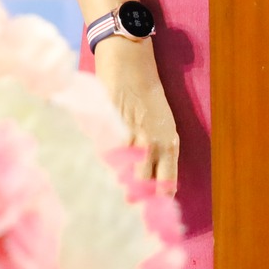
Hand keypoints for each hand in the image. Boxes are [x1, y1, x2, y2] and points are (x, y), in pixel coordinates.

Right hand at [94, 37, 178, 188]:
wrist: (129, 60)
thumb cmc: (147, 90)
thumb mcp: (162, 121)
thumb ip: (158, 149)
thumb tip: (149, 177)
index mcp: (169, 143)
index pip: (166, 185)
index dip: (156, 200)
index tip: (149, 209)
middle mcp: (153, 143)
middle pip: (142, 184)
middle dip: (133, 195)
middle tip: (126, 201)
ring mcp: (131, 135)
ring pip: (122, 172)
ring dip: (116, 177)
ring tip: (111, 181)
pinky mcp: (111, 127)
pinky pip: (105, 153)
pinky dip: (102, 159)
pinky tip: (99, 158)